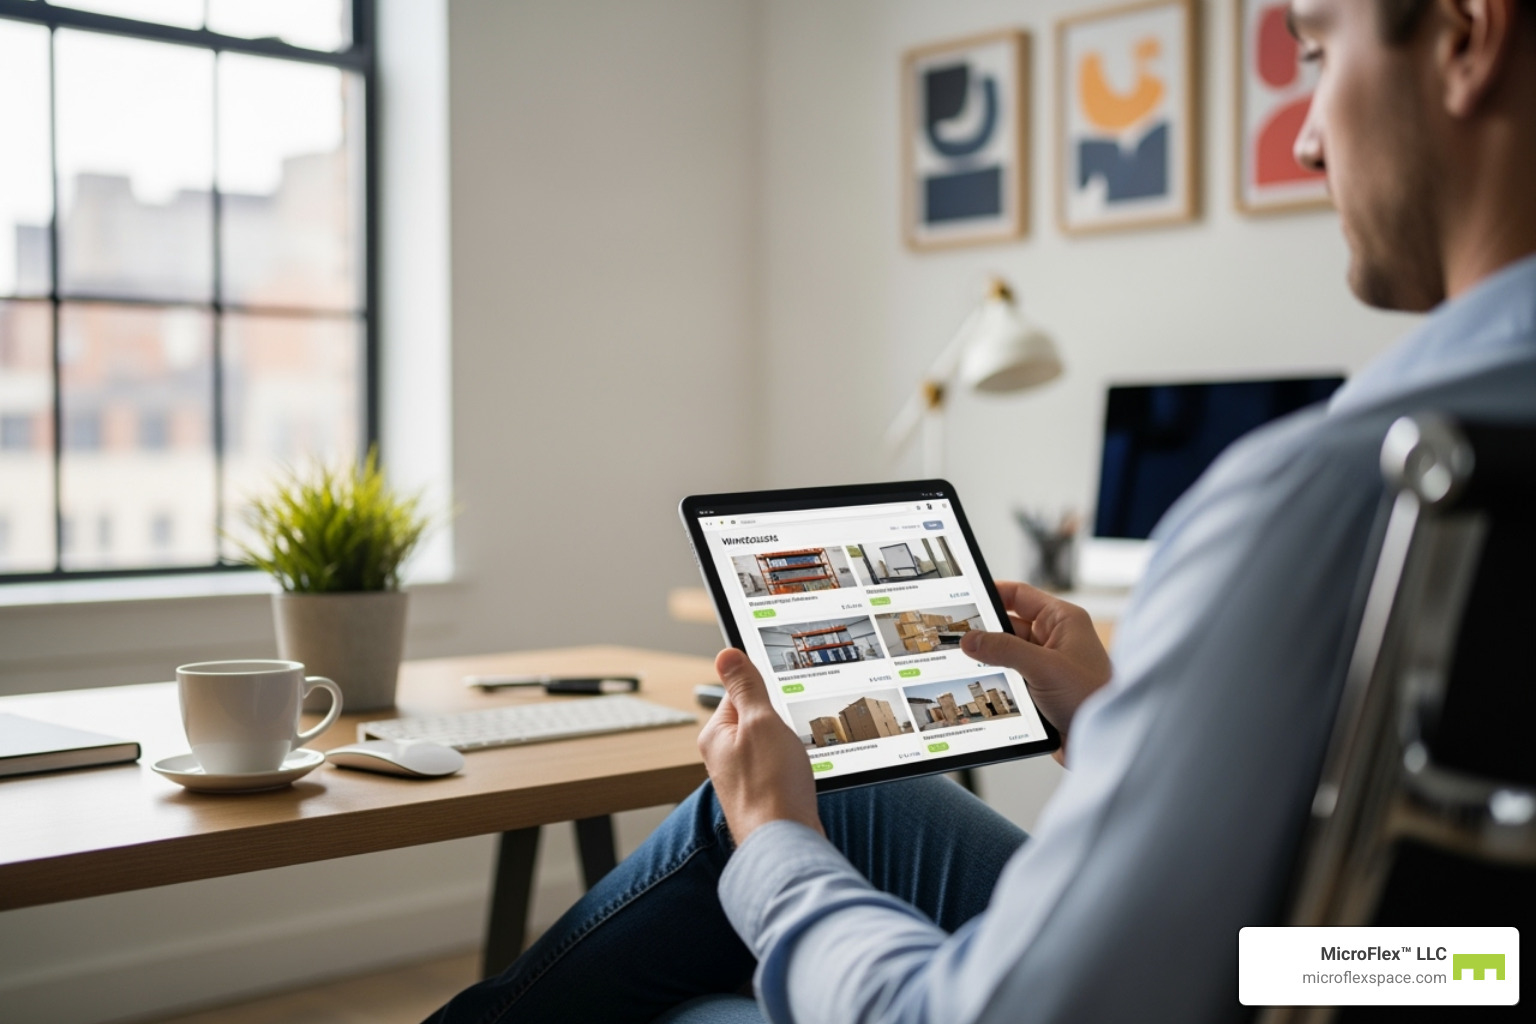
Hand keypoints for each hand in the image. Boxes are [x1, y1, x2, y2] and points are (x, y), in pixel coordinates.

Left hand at [698, 648, 823, 844]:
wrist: (785, 844)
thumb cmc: (770, 787)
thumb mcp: (759, 721)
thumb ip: (745, 686)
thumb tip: (727, 654)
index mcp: (716, 734)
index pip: (739, 692)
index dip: (766, 692)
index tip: (783, 694)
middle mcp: (725, 756)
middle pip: (758, 719)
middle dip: (782, 721)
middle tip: (792, 732)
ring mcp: (744, 778)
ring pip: (773, 744)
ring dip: (791, 746)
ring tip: (796, 759)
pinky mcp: (763, 795)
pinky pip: (781, 768)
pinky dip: (795, 767)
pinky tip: (802, 777)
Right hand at [960, 581, 1111, 761]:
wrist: (1105, 743)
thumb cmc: (1093, 697)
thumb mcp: (1044, 667)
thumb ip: (1004, 649)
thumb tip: (971, 639)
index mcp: (1063, 621)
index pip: (1020, 595)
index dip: (992, 593)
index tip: (966, 598)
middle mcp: (1055, 640)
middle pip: (1009, 626)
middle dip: (985, 632)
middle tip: (957, 635)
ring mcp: (1047, 665)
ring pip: (1007, 655)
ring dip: (991, 660)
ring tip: (965, 662)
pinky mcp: (1040, 690)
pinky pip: (1011, 678)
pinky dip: (997, 680)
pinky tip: (982, 684)